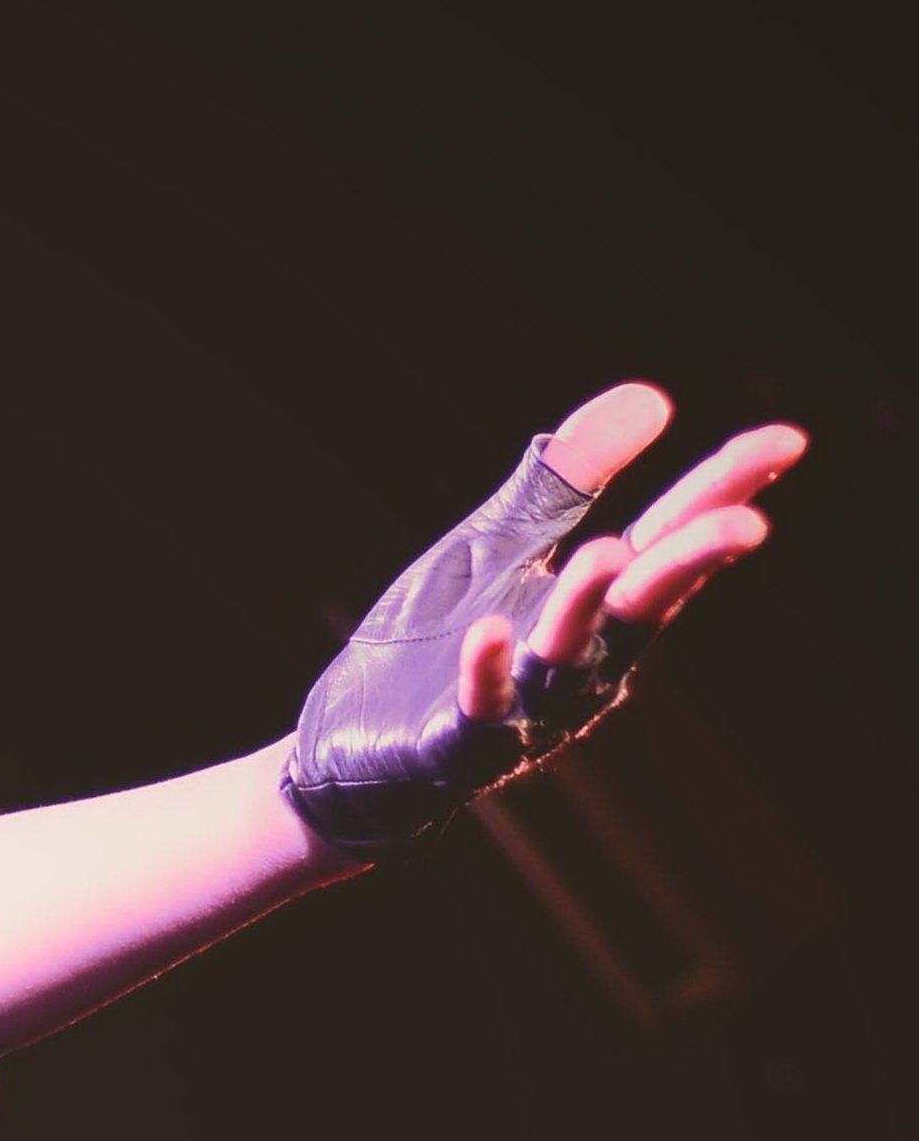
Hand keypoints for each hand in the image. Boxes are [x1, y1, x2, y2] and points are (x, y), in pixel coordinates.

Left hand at [280, 384, 802, 855]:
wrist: (353, 744)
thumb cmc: (438, 638)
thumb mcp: (498, 543)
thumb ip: (565, 480)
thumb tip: (652, 396)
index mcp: (597, 603)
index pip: (669, 536)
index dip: (725, 491)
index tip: (787, 441)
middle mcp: (581, 658)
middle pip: (644, 602)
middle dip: (690, 563)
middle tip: (745, 525)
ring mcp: (524, 706)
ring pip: (570, 657)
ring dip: (588, 607)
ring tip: (605, 554)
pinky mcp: (458, 744)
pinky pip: (482, 712)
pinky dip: (488, 672)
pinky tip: (487, 631)